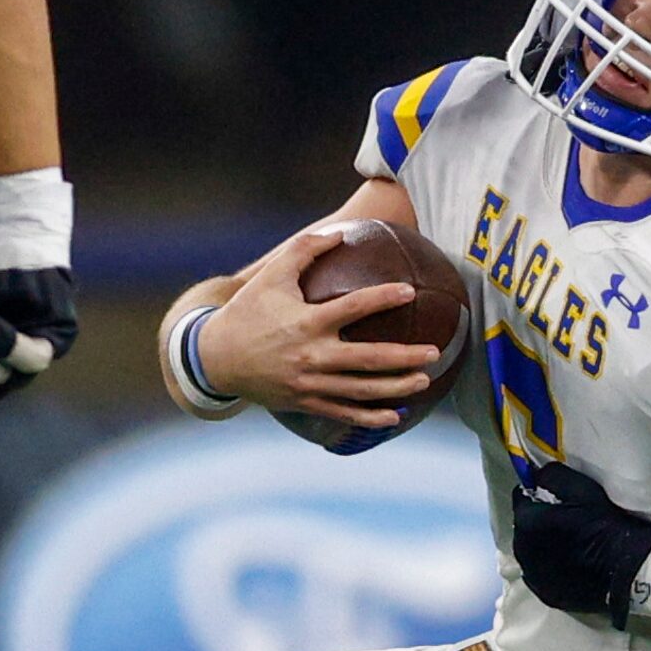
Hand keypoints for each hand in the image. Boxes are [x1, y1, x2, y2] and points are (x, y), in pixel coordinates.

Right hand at [194, 225, 443, 428]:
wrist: (215, 359)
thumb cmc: (248, 312)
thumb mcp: (271, 277)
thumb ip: (304, 250)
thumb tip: (339, 233)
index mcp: (307, 321)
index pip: (354, 307)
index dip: (383, 298)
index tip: (410, 292)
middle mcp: (312, 355)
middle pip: (368, 359)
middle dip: (405, 357)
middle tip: (434, 352)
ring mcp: (310, 383)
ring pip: (361, 390)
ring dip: (396, 388)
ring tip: (423, 381)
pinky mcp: (305, 402)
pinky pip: (344, 413)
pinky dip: (370, 417)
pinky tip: (394, 417)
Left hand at [514, 461, 650, 627]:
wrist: (627, 570)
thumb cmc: (605, 525)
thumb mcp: (582, 489)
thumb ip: (553, 476)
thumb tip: (537, 475)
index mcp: (527, 522)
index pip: (521, 498)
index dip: (538, 495)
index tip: (555, 498)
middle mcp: (522, 551)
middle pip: (524, 528)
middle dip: (538, 522)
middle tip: (564, 521)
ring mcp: (534, 576)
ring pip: (530, 553)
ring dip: (542, 546)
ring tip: (567, 545)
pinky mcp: (546, 595)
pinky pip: (541, 575)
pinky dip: (549, 568)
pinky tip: (569, 565)